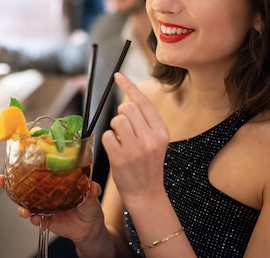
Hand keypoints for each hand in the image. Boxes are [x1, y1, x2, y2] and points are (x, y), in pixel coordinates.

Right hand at [0, 175, 104, 242]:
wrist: (90, 228)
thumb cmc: (89, 206)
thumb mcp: (91, 195)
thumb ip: (91, 191)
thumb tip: (93, 186)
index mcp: (55, 182)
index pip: (37, 171)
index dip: (24, 166)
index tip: (14, 160)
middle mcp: (46, 193)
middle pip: (25, 186)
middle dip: (10, 183)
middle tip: (3, 180)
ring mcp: (44, 206)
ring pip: (26, 204)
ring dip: (21, 206)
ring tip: (23, 209)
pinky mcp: (45, 220)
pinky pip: (35, 219)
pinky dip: (33, 219)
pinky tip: (35, 218)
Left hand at [102, 73, 169, 202]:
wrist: (146, 193)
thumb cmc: (147, 164)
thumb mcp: (155, 140)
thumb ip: (145, 120)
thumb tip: (127, 97)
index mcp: (162, 131)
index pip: (143, 101)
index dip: (129, 86)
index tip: (117, 75)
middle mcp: (151, 138)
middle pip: (127, 107)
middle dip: (121, 114)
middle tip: (124, 129)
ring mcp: (136, 149)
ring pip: (117, 120)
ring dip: (115, 127)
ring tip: (121, 140)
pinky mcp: (121, 158)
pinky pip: (107, 135)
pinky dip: (108, 141)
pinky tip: (116, 150)